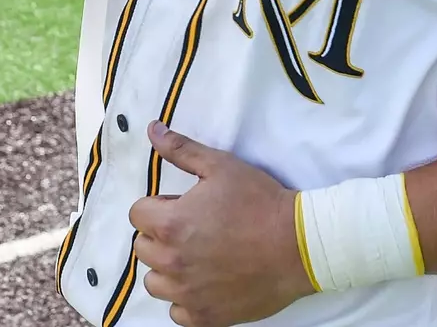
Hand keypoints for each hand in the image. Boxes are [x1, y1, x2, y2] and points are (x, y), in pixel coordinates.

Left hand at [129, 122, 312, 326]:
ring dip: (168, 268)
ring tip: (196, 256)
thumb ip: (181, 149)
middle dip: (160, 234)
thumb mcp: (220, 166)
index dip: (157, 206)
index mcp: (170, 224)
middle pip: (143, 247)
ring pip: (155, 281)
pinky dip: (185, 299)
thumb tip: (152, 129)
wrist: (300, 245)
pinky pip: (177, 312)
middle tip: (192, 228)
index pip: (137, 214)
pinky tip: (205, 282)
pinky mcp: (206, 316)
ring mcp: (188, 293)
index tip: (179, 206)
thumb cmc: (260, 202)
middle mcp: (172, 262)